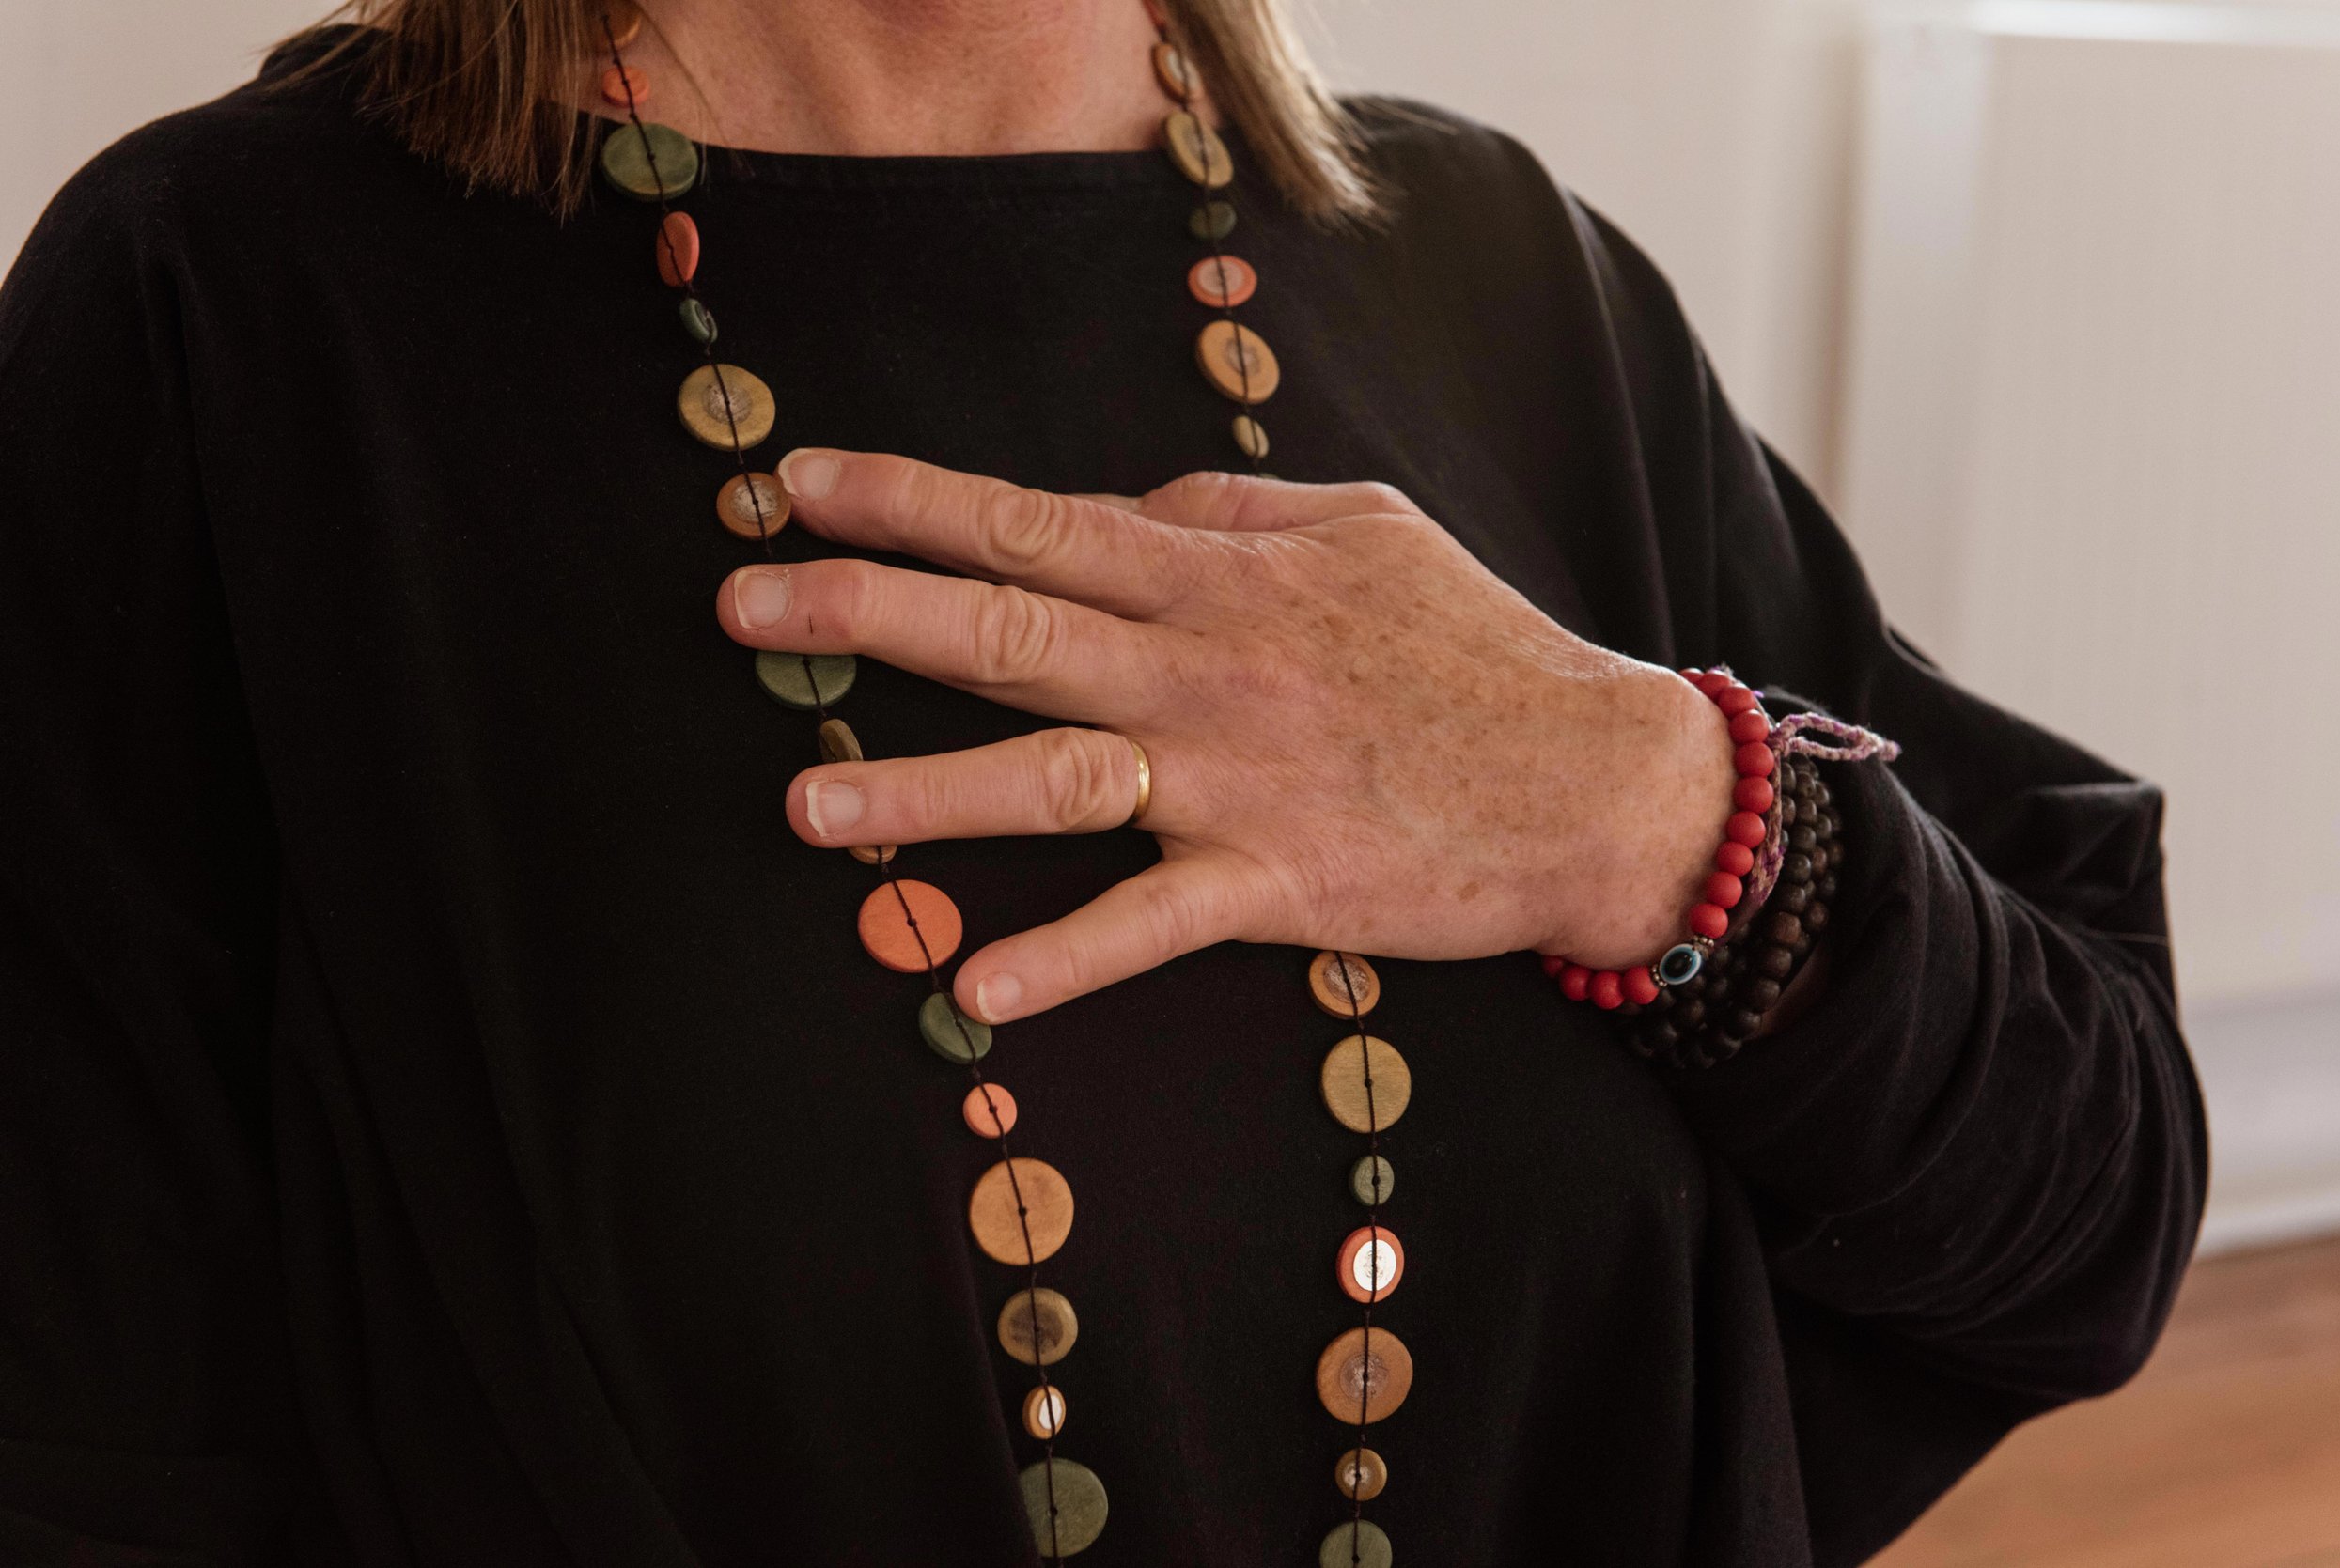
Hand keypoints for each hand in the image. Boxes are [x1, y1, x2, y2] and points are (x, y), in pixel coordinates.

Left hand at [717, 450, 1736, 1024]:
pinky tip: (974, 985)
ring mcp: (1233, 779)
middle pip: (1010, 632)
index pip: (1036, 521)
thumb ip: (1230, 506)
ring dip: (923, 791)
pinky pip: (1149, 923)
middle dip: (865, 612)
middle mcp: (1206, 666)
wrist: (1591, 777)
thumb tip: (1124, 500)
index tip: (796, 482)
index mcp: (1220, 571)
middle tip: (740, 606)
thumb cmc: (1471, 643)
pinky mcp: (1275, 883)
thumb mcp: (1361, 524)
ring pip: (1051, 779)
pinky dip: (1064, 956)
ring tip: (805, 806)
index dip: (909, 498)